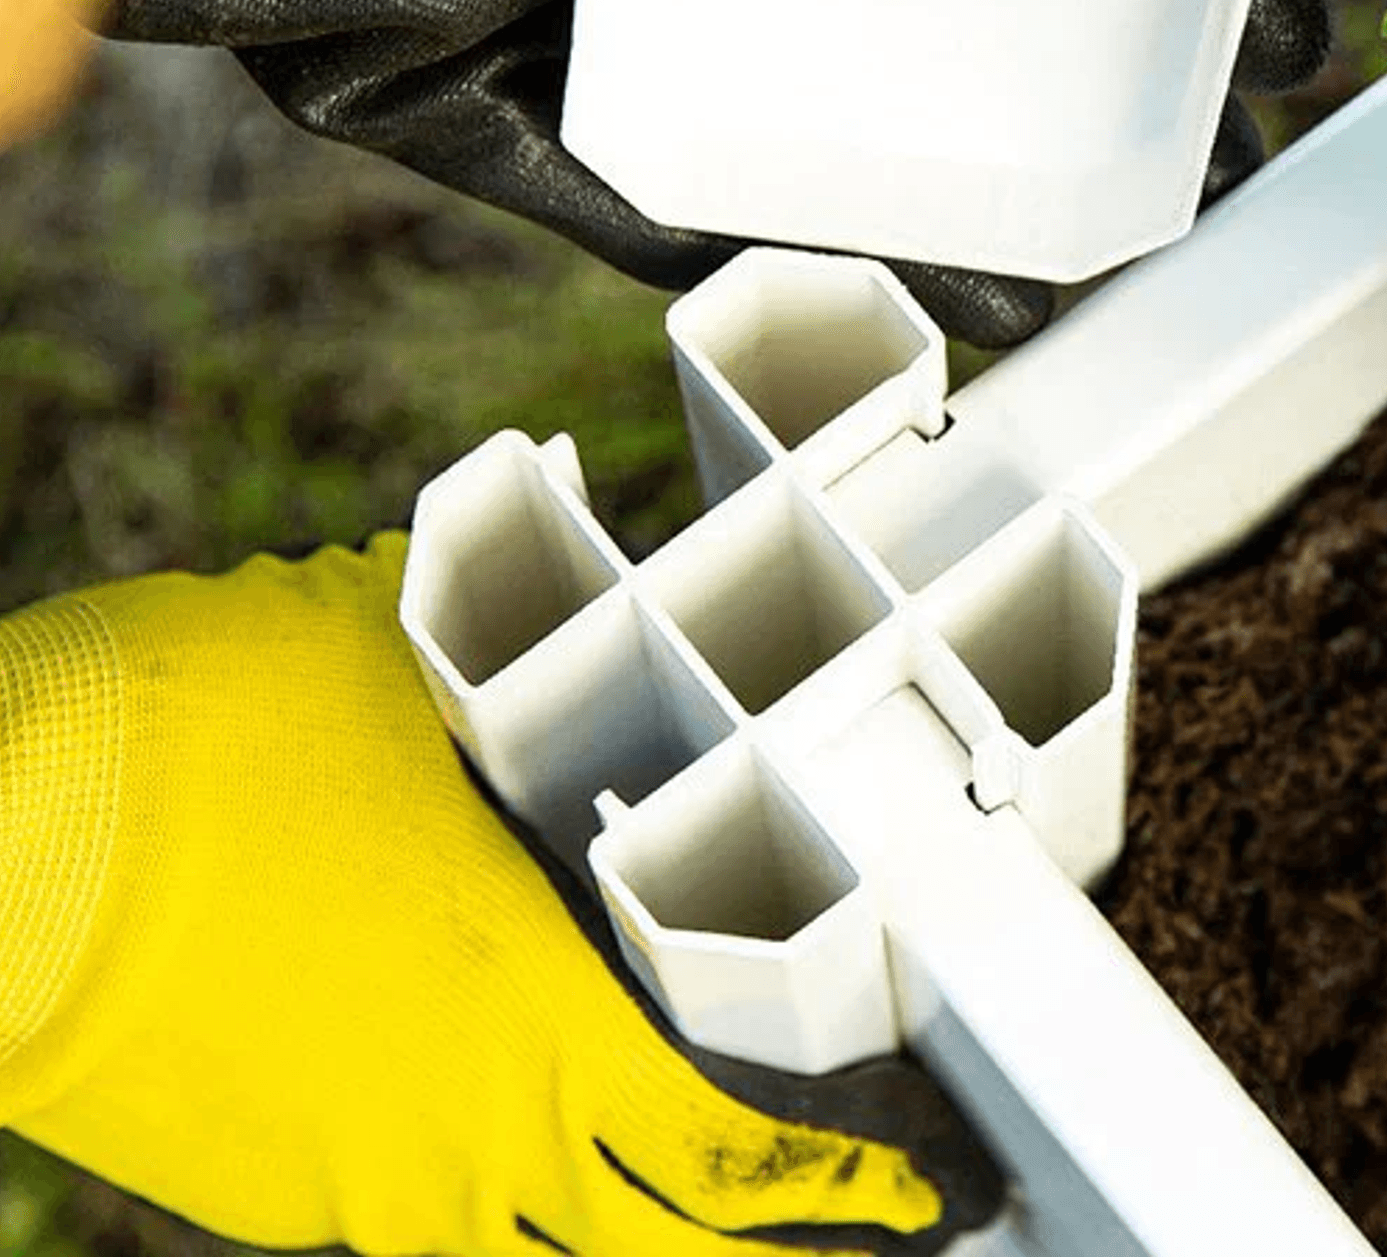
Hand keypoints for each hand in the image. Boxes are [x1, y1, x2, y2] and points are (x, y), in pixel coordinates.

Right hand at [0, 537, 1000, 1254]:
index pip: (739, 1144)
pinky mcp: (284, 1203)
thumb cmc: (197, 741)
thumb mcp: (381, 640)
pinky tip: (561, 1172)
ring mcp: (372, 1189)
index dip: (855, 1176)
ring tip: (742, 1212)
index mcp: (533, 1009)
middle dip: (803, 1238)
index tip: (928, 1173)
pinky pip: (449, 1236)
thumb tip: (552, 468)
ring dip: (669, 1239)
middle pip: (678, 1244)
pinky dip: (531, 1217)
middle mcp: (471, 1131)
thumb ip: (497, 588)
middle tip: (894, 1218)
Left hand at [113, 0, 1328, 345]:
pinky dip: (731, 257)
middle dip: (1060, 97)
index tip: (1278, 3)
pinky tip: (853, 310)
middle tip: (1190, 179)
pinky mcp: (462, 91)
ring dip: (920, 210)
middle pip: (912, 10)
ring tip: (1058, 282)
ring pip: (788, 128)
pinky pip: (620, 199)